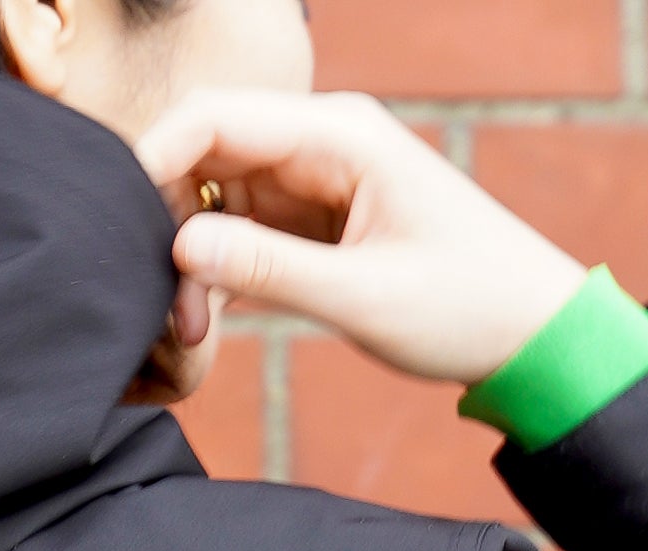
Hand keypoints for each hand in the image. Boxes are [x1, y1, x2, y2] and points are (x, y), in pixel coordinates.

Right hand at [135, 90, 589, 386]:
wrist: (528, 335)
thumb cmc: (469, 305)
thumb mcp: (366, 296)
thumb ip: (270, 270)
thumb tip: (181, 245)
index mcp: (339, 135)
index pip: (214, 117)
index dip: (152, 159)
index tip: (119, 225)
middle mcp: (318, 145)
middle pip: (200, 154)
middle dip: (165, 219)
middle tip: (165, 303)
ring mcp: (309, 182)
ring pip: (208, 199)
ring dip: (188, 257)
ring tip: (190, 327)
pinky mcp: (306, 222)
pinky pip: (234, 233)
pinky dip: (213, 272)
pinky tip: (204, 322)